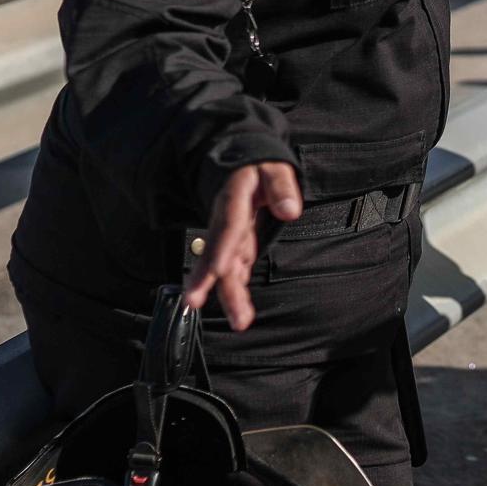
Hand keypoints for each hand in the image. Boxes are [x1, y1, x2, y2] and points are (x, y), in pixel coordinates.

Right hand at [183, 162, 301, 330]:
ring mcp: (230, 235)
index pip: (229, 226)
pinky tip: (241, 309)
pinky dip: (235, 288)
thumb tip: (291, 211)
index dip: (223, 248)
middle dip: (208, 280)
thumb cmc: (259, 166)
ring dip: (229, 293)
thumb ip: (281, 187)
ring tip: (239, 321)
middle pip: (218, 253)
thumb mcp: (273, 167)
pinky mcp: (236, 243)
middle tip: (195, 303)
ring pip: (224, 267)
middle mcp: (226, 221)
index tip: (221, 269)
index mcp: (234, 199)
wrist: (241, 164)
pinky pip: (234, 268)